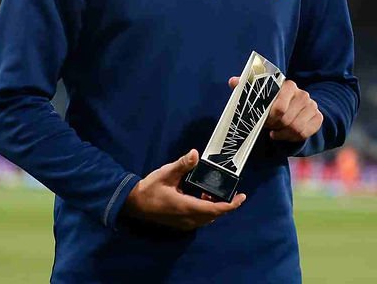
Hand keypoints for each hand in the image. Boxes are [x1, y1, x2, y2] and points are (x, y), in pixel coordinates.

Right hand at [122, 149, 246, 230]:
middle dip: (224, 205)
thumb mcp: (166, 173)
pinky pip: (199, 220)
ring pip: (207, 219)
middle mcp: (188, 219)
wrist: (134, 203)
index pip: (215, 209)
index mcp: (187, 207)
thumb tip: (195, 153)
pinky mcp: (179, 224)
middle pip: (214, 216)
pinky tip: (201, 198)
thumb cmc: (150, 188)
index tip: (242, 197)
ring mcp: (183, 224)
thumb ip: (182, 165)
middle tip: (229, 191)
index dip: (231, 205)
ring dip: (214, 208)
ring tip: (212, 191)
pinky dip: (206, 211)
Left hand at [228, 76, 321, 142]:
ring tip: (275, 130)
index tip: (263, 120)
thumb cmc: (272, 102)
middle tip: (269, 126)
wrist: (293, 108)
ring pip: (296, 128)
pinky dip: (292, 137)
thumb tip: (232, 81)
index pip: (278, 108)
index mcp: (288, 85)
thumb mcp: (259, 94)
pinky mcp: (317, 117)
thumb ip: (246, 87)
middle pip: (286, 120)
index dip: (269, 118)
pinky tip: (285, 134)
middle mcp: (302, 94)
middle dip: (274, 126)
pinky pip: (304, 133)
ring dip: (282, 133)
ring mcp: (312, 106)